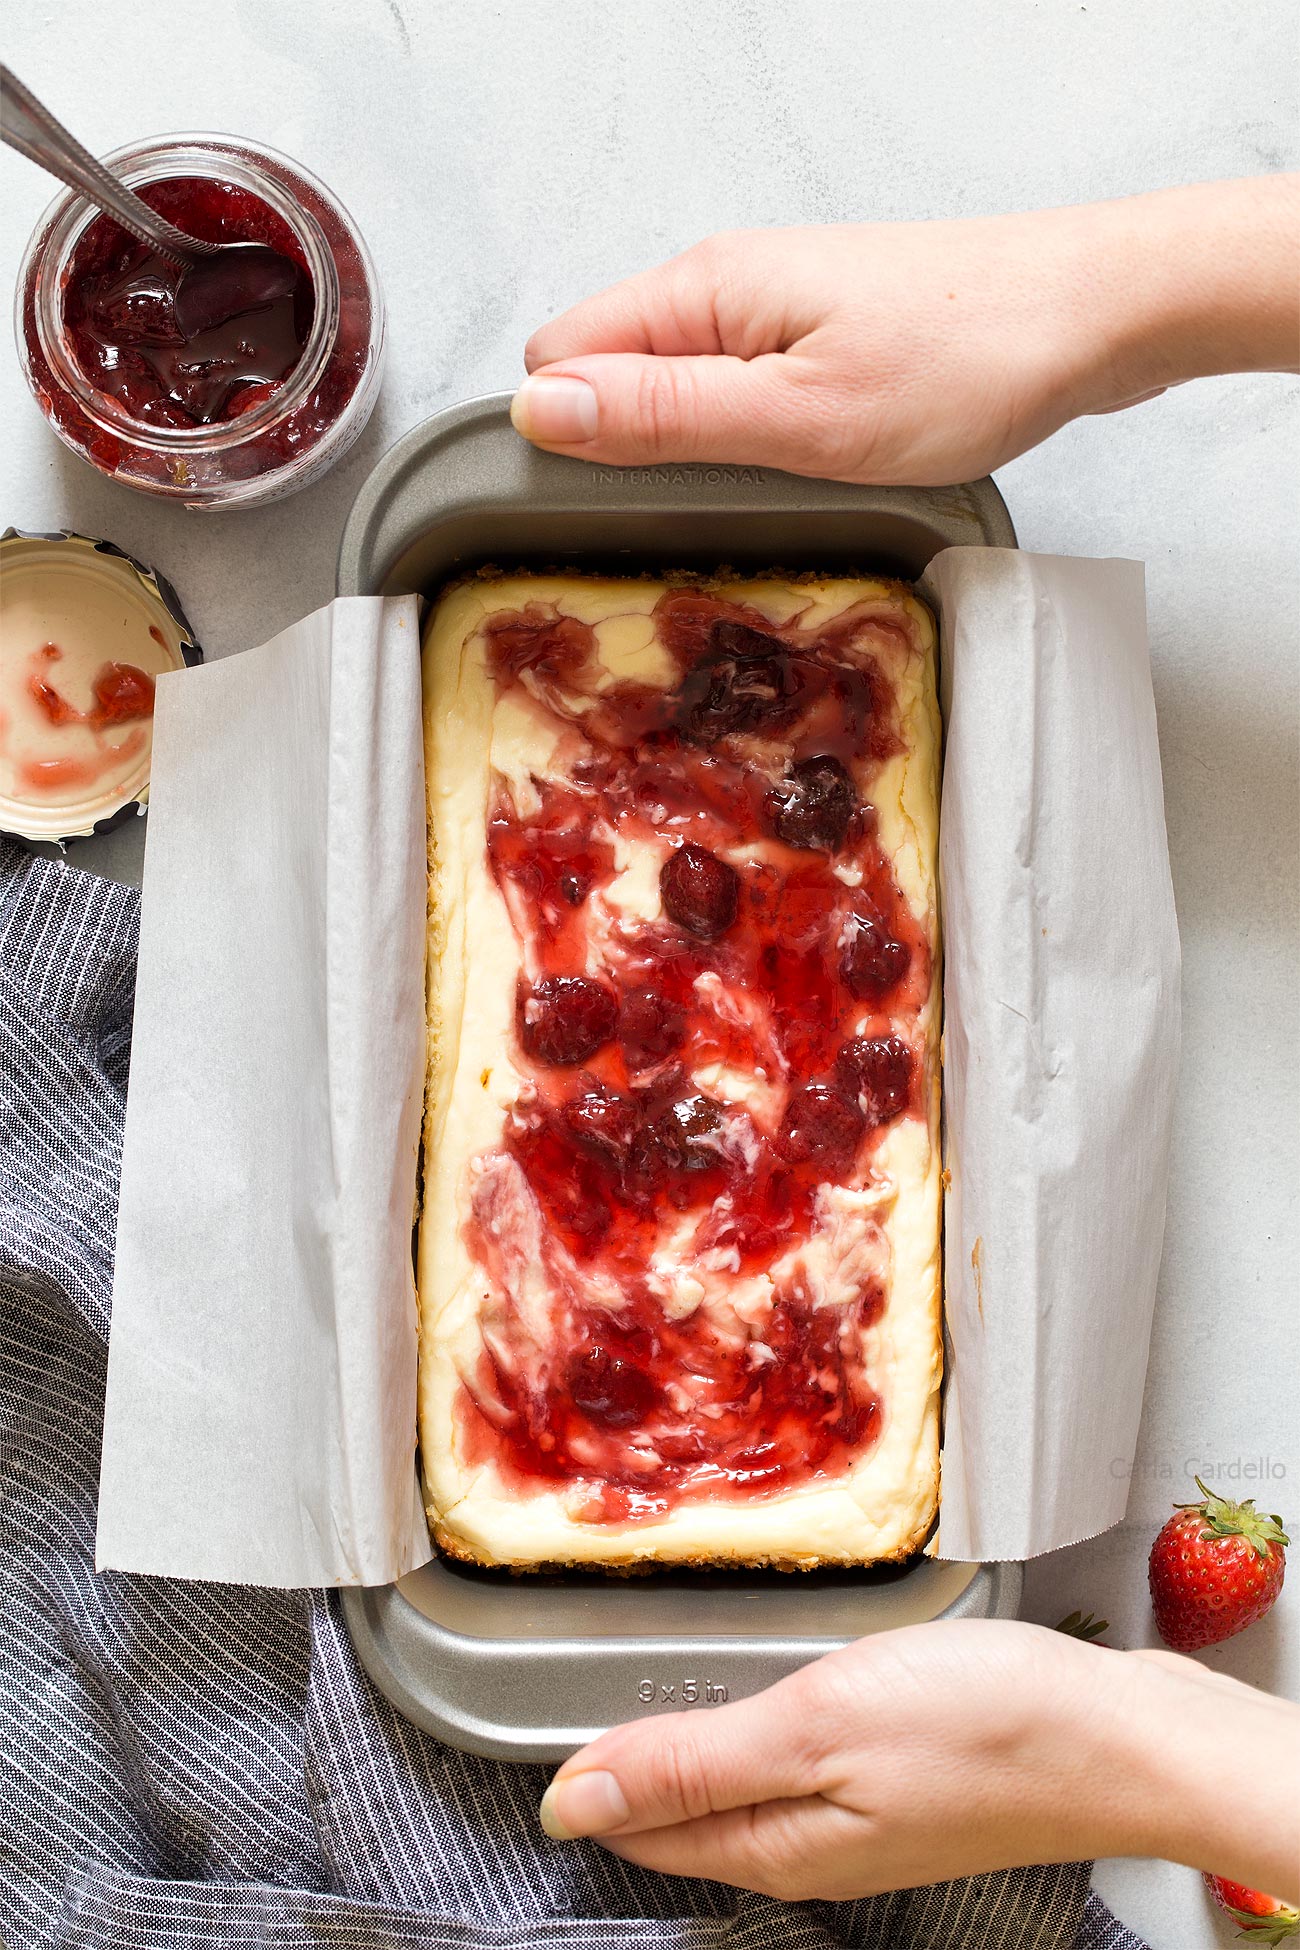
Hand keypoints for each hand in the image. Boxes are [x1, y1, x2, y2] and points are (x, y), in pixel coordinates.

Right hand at [512, 178, 1299, 484]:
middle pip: (610, 372)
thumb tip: (542, 410)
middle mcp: (729, 287)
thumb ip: (662, 416)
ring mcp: (778, 307)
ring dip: (692, 448)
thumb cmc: (967, 362)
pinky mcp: (822, 332)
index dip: (566, 436)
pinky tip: (800, 467)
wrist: (1094, 316)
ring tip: (762, 492)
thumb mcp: (798, 417)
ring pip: (675, 383)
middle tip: (700, 512)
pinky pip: (737, 386)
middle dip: (625, 449)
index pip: (558, 357)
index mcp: (704, 291)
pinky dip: (746, 435)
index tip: (612, 503)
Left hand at [538, 1619, 1299, 1904]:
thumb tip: (570, 1804)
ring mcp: (862, 1817)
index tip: (536, 1729)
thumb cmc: (982, 1726)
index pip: (645, 1829)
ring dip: (691, 1744)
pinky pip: (799, 1766)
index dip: (586, 1781)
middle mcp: (812, 1845)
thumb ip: (690, 1763)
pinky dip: (760, 1728)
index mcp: (777, 1842)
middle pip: (689, 1815)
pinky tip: (764, 1689)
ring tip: (648, 1687)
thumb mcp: (814, 1727)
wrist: (1119, 1733)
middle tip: (575, 1694)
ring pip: (743, 1788)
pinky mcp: (902, 1781)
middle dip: (629, 1765)